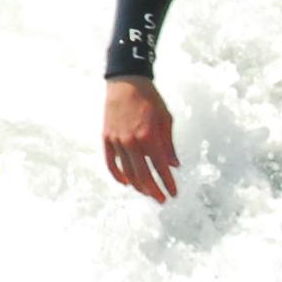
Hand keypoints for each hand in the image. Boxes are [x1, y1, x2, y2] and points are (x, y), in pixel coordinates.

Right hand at [102, 77, 180, 203]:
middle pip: (143, 176)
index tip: (173, 194)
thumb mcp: (166, 119)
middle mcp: (132, 142)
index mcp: (149, 137)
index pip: (161, 168)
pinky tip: (126, 183)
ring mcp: (117, 141)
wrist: (126, 82)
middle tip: (161, 199)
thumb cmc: (150, 99)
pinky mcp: (107, 138)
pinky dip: (118, 175)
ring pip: (127, 173)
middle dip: (154, 191)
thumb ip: (169, 144)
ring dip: (138, 186)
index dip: (168, 183)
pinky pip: (111, 163)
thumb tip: (174, 165)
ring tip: (147, 192)